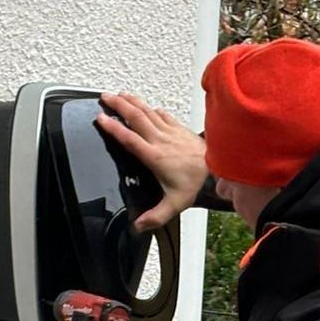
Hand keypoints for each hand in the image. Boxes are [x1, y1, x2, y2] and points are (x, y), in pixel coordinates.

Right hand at [98, 92, 208, 231]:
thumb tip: (138, 226)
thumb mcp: (175, 204)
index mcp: (154, 156)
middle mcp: (160, 140)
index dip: (113, 128)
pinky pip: (163, 115)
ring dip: (133, 102)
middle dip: (119, 105)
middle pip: (136, 117)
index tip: (101, 118)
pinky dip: (152, 109)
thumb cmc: (196, 184)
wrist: (219, 169)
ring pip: (148, 111)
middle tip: (104, 97)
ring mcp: (170, 132)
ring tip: (119, 94)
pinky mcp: (180, 129)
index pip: (129, 138)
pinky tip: (148, 106)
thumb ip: (155, 216)